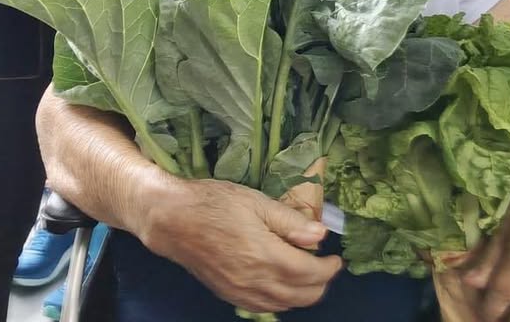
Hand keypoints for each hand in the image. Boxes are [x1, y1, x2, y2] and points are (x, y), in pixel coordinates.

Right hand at [142, 178, 340, 313]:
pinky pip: (263, 307)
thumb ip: (290, 221)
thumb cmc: (215, 203)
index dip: (328, 268)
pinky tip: (281, 285)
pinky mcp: (228, 294)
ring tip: (307, 274)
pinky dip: (281, 301)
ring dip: (302, 295)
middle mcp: (256, 281)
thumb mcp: (256, 202)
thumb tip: (321, 235)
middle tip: (325, 265)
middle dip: (320, 284)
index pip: (310, 273)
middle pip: (301, 296)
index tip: (335, 259)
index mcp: (266, 256)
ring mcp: (241, 292)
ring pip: (283, 305)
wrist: (173, 220)